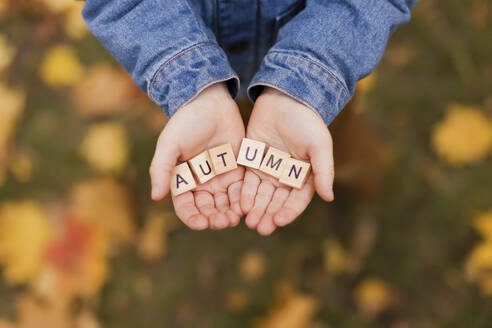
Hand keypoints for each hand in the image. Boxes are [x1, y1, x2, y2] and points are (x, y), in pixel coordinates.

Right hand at [150, 83, 244, 229]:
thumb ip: (161, 169)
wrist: (209, 101)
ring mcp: (220, 176)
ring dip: (229, 212)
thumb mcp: (169, 144)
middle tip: (223, 222)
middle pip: (208, 208)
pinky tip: (246, 205)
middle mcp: (201, 182)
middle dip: (214, 218)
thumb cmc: (185, 122)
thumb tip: (156, 197)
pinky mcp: (237, 169)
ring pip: (225, 202)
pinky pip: (241, 189)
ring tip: (234, 218)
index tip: (201, 223)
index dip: (192, 217)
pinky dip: (243, 199)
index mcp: (183, 180)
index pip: (186, 206)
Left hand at [240, 87, 333, 234]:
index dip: (288, 212)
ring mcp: (268, 169)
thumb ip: (324, 171)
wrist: (285, 97)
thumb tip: (329, 198)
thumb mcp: (320, 145)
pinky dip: (244, 193)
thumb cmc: (307, 121)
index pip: (296, 200)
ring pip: (261, 195)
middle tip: (260, 228)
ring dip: (256, 209)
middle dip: (268, 215)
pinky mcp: (252, 161)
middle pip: (276, 201)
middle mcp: (286, 176)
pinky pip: (247, 181)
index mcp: (304, 175)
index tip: (279, 221)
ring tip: (249, 222)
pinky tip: (240, 204)